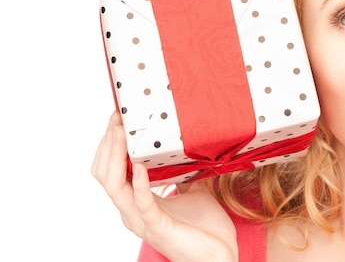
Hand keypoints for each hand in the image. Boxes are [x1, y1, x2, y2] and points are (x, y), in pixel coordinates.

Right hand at [91, 112, 237, 261]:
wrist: (220, 255)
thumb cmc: (205, 227)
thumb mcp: (193, 188)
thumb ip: (183, 171)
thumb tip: (190, 144)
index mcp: (136, 202)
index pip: (109, 170)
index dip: (109, 144)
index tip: (118, 118)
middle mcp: (132, 211)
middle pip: (104, 174)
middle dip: (108, 144)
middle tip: (118, 119)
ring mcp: (141, 220)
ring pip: (113, 187)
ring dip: (116, 157)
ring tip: (123, 133)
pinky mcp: (157, 227)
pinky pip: (142, 204)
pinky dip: (140, 183)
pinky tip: (141, 166)